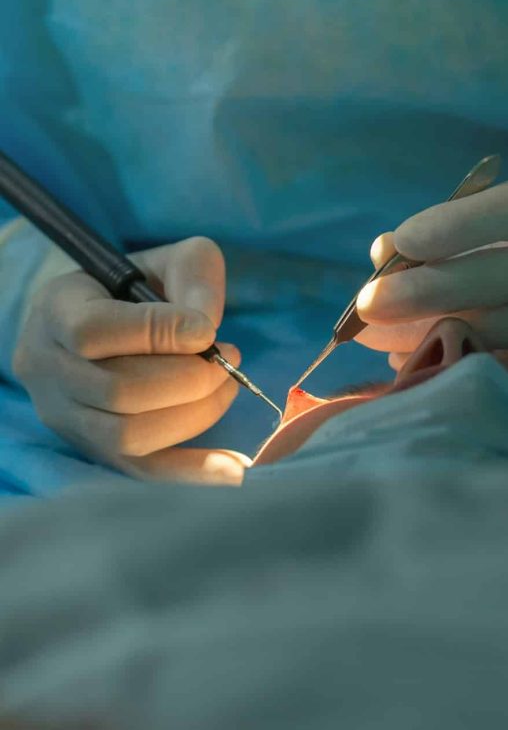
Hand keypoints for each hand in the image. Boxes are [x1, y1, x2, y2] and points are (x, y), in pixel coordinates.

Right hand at [13, 237, 249, 483]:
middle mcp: (49, 369)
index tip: (208, 331)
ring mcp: (68, 417)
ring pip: (130, 436)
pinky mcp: (96, 449)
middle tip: (228, 360)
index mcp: (57, 309)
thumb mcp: (171, 259)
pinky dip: (191, 471)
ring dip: (195, 413)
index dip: (159, 334)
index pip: (94, 331)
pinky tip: (234, 468)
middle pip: (117, 392)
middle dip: (189, 379)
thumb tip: (205, 332)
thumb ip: (193, 279)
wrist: (110, 317)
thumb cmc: (144, 285)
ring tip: (225, 385)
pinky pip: (142, 472)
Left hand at [355, 182, 507, 411]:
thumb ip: (433, 242)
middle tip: (366, 306)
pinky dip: (453, 374)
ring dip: (423, 340)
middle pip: (495, 277)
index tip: (401, 243)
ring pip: (491, 335)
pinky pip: (501, 380)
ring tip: (381, 342)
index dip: (453, 226)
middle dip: (421, 291)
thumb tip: (381, 253)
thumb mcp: (486, 245)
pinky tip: (424, 368)